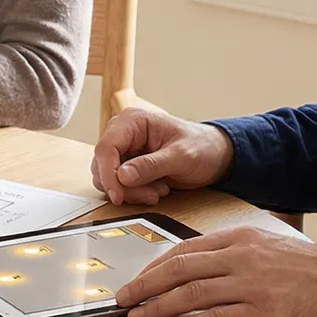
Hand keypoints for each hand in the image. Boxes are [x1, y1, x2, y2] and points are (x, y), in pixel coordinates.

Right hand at [90, 107, 235, 206]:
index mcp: (133, 121)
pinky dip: (134, 193)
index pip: (105, 148)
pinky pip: (118, 184)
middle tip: (151, 195)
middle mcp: (123, 133)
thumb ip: (151, 166)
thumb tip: (122, 176)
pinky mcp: (126, 165)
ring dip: (131, 192)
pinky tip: (155, 190)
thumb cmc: (202, 147)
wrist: (214, 156)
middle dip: (125, 186)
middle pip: (103, 165)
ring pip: (108, 178)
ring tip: (158, 191)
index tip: (118, 195)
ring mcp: (123, 150)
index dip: (108, 174)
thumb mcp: (181, 157)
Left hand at [116, 227, 316, 316]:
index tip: (138, 280)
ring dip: (156, 308)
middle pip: (178, 270)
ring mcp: (248, 285)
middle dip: (144, 286)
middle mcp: (239, 257)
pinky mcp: (259, 312)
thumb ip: (232, 253)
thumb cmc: (309, 269)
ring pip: (189, 294)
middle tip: (122, 299)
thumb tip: (195, 267)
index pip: (184, 250)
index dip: (154, 267)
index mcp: (239, 238)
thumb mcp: (267, 246)